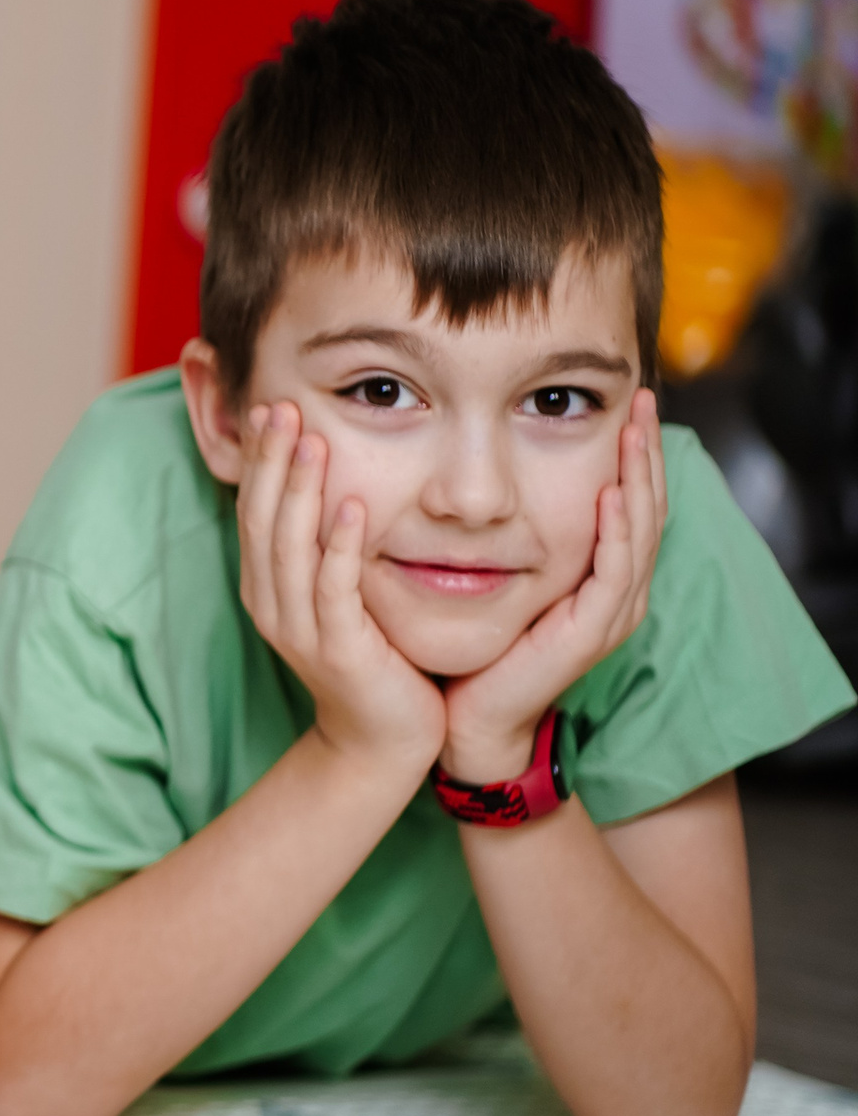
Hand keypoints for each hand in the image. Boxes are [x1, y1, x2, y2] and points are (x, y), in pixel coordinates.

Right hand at [234, 403, 445, 772]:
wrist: (381, 742)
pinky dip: (341, 545)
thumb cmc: (371, 661)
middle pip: (262, 520)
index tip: (270, 408)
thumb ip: (326, 549)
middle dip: (271, 462)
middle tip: (282, 407)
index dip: (259, 460)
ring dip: (300, 492)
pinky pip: (335, 588)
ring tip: (312, 442)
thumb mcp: (337, 597)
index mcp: (265, 587)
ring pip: (290, 548)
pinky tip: (356, 507)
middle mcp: (271, 604)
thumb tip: (336, 485)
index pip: (253, 510)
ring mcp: (299, 628)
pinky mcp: (338, 649)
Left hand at [443, 391, 666, 782]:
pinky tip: (610, 493)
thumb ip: (511, 534)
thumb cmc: (479, 646)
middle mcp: (615, 591)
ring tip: (634, 431)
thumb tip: (486, 479)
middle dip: (644, 452)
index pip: (628, 501)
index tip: (623, 400)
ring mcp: (610, 612)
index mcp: (599, 576)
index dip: (631, 453)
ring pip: (639, 531)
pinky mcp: (591, 633)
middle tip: (638, 398)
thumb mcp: (499, 575)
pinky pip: (614, 572)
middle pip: (645, 507)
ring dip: (638, 478)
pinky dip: (616, 531)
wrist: (470, 717)